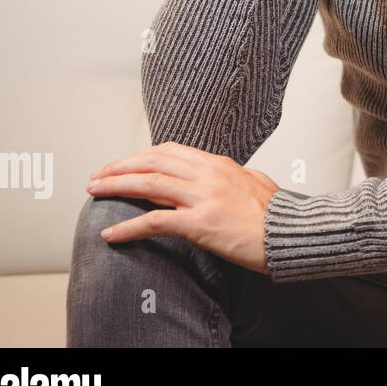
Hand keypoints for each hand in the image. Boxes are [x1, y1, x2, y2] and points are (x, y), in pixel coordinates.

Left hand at [87, 141, 280, 273]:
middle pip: (152, 162)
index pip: (170, 151)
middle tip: (98, 176)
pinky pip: (154, 222)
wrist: (292, 234)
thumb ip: (233, 178)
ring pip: (148, 184)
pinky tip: (111, 234)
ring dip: (115, 187)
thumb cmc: (277, 214)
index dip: (141, 156)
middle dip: (119, 167)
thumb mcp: (255, 183)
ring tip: (94, 192)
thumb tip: (223, 178)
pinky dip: (128, 228)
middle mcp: (208, 175)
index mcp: (219, 164)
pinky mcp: (201, 224)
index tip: (123, 164)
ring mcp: (204, 197)